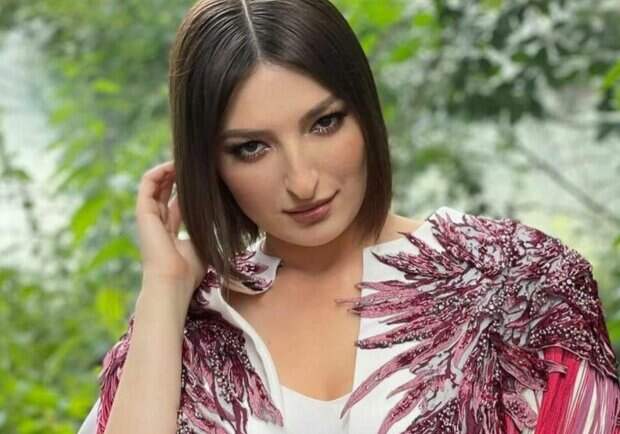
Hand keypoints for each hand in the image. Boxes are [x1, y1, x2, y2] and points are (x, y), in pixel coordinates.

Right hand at [135, 160, 204, 301]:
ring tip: (184, 161)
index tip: (205, 179)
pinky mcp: (143, 212)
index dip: (190, 189)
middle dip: (179, 176)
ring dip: (169, 170)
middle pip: (167, 191)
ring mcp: (149, 217)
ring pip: (156, 185)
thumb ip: (206, 228)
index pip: (178, 203)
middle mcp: (159, 223)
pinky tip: (173, 165)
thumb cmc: (190, 270)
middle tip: (195, 165)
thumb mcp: (203, 243)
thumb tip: (219, 212)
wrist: (173, 281)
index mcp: (172, 232)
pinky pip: (147, 184)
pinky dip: (159, 172)